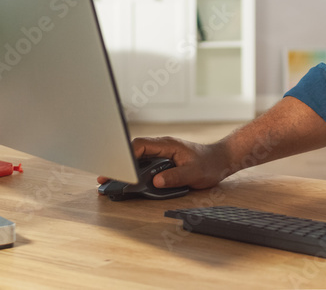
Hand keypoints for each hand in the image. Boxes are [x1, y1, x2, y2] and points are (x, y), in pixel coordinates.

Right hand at [96, 136, 230, 189]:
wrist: (221, 159)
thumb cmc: (209, 163)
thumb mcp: (194, 172)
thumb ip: (175, 176)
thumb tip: (156, 181)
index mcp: (166, 144)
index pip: (140, 145)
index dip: (125, 156)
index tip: (115, 168)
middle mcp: (161, 146)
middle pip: (133, 151)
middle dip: (119, 164)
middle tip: (105, 178)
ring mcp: (161, 153)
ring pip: (137, 157)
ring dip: (125, 168)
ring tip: (111, 181)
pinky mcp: (162, 160)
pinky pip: (144, 163)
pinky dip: (134, 171)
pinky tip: (127, 181)